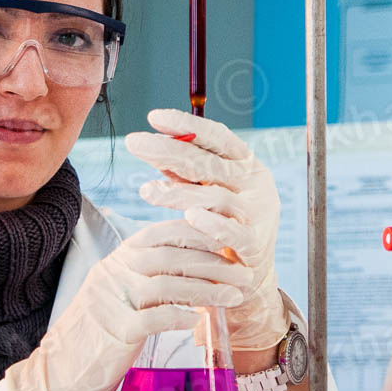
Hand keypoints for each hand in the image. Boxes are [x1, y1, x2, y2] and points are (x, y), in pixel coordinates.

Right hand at [6, 218, 247, 390]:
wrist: (56, 379)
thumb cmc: (93, 341)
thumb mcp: (116, 299)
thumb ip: (144, 281)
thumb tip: (191, 271)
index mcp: (114, 262)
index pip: (160, 235)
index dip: (196, 234)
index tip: (226, 241)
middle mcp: (112, 274)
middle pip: (170, 256)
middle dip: (212, 262)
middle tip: (243, 274)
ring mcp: (112, 301)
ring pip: (168, 284)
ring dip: (207, 289)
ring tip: (234, 297)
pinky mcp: (115, 332)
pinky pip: (155, 317)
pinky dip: (181, 316)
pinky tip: (201, 320)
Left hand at [126, 109, 285, 352]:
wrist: (251, 273)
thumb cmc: (226, 222)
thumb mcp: (211, 190)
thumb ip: (186, 171)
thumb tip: (154, 143)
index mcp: (247, 163)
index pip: (217, 136)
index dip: (187, 125)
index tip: (154, 117)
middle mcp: (255, 183)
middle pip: (208, 163)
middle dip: (168, 151)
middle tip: (134, 143)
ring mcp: (257, 213)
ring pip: (214, 197)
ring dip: (179, 192)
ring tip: (146, 191)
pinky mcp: (255, 244)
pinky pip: (230, 231)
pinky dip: (209, 222)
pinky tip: (187, 216)